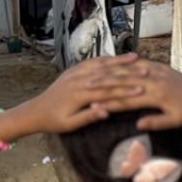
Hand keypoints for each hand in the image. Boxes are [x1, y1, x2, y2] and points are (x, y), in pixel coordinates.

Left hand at [14, 54, 147, 134]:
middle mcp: (78, 80)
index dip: (126, 90)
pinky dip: (105, 58)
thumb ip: (88, 116)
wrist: (34, 111)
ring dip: (119, 60)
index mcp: (79, 94)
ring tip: (136, 58)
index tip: (143, 89)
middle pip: (107, 73)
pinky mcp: (73, 71)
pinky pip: (91, 61)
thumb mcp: (70, 124)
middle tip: (146, 69)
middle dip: (128, 71)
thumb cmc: (54, 121)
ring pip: (100, 63)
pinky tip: (116, 57)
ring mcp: (75, 73)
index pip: (107, 91)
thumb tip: (106, 111)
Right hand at [95, 60, 181, 130]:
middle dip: (104, 85)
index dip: (110, 103)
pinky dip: (124, 65)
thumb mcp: (175, 121)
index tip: (92, 106)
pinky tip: (112, 66)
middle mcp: (155, 81)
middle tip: (85, 87)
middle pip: (124, 81)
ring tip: (94, 76)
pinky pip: (139, 64)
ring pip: (129, 70)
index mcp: (157, 96)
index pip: (128, 100)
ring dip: (110, 73)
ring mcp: (157, 72)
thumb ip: (156, 122)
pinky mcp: (160, 67)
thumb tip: (138, 125)